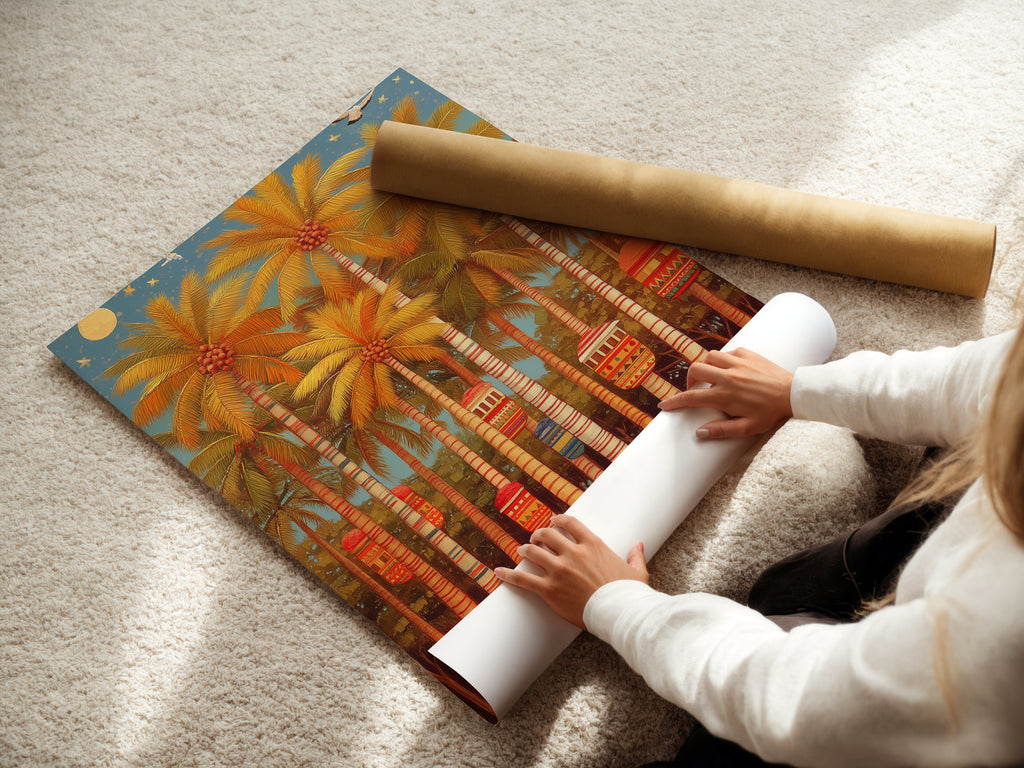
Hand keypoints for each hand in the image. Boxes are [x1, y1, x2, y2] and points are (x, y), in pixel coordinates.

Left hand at [495, 515, 647, 629]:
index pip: (569, 523)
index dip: (558, 520)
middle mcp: (573, 553)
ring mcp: (559, 571)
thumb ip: (635, 556)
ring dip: (525, 549)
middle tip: (535, 538)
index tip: (553, 521)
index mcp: (593, 545)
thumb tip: (639, 545)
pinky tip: (498, 572)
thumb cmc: (629, 594)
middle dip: (539, 534)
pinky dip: (509, 575)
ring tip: (521, 550)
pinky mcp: (549, 590)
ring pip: (533, 552)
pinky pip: (523, 579)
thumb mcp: (636, 572)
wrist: (620, 614)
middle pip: (547, 535)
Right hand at [658, 348, 793, 439]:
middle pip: (695, 370)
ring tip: (710, 378)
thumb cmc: (771, 413)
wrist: (794, 393)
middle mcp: (728, 376)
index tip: (664, 406)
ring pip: (709, 357)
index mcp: (725, 395)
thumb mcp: (748, 428)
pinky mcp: (748, 354)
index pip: (691, 397)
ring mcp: (737, 363)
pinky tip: (728, 369)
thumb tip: (699, 433)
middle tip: (694, 390)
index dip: (674, 402)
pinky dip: (722, 359)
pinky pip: (727, 352)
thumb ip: (722, 430)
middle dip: (689, 380)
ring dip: (705, 367)